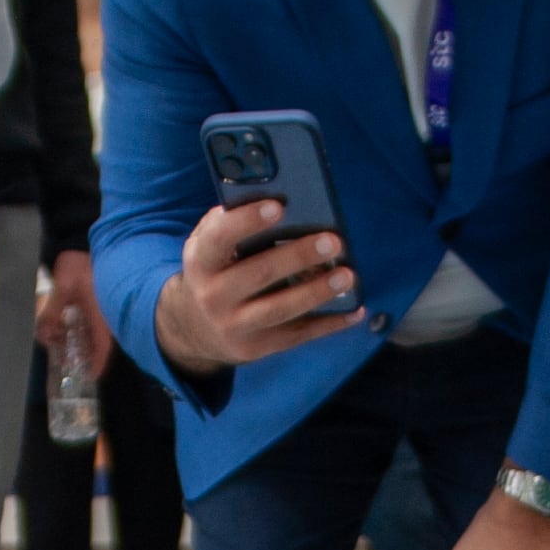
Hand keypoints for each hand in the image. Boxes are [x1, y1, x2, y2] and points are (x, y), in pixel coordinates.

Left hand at [35, 245, 106, 367]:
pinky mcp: (97, 303)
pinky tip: (64, 328)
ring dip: (78, 341)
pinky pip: (90, 323)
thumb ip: (51, 313)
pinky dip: (79, 330)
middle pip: (98, 345)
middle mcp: (107, 316)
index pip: (103, 349)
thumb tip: (43, 336)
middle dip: (83, 355)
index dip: (96, 365)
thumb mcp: (62, 289)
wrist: (84, 240)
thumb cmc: (79, 265)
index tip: (88, 377)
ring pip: (93, 334)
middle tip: (66, 362)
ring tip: (59, 343)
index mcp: (103, 316)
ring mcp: (103, 309)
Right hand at [151, 197, 360, 375]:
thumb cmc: (214, 272)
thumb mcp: (208, 246)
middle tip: (332, 241)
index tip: (278, 207)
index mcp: (201, 261)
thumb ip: (231, 224)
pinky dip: (329, 323)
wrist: (195, 329)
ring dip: (317, 292)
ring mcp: (235, 326)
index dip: (247, 221)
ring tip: (347, 275)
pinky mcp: (257, 348)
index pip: (220, 238)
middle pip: (259, 273)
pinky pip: (298, 336)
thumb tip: (280, 202)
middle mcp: (213, 296)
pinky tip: (354, 310)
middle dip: (298, 256)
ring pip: (281, 309)